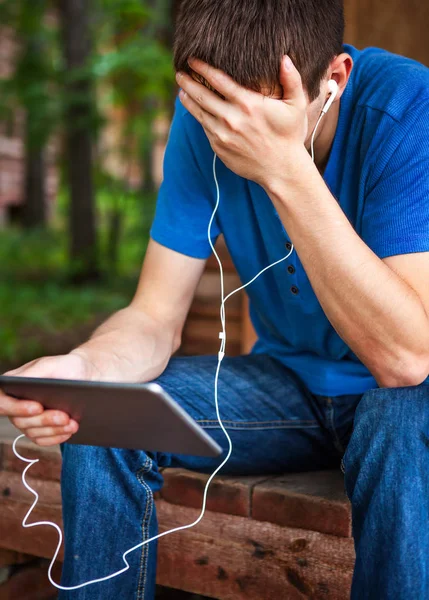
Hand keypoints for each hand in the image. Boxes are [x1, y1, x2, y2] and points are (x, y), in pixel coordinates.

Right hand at [1, 353, 90, 446]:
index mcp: (13, 387)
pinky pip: (43, 440)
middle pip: (20, 421)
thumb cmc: (65, 366)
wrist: (85, 376)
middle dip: (44, 420)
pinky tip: (69, 431)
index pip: (2, 402)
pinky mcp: (40, 431)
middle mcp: (16, 406)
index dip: (17, 408)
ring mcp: (27, 421)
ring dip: (53, 430)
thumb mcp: (50, 365)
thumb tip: (16, 382)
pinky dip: (56, 437)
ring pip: (33, 433)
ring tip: (72, 424)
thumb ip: (32, 373)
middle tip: (65, 416)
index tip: (38, 407)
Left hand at [176, 55, 308, 186]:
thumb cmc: (290, 136)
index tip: (192, 60)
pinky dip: (199, 118)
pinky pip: (205, 129)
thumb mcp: (297, 105)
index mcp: (248, 104)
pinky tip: (196, 111)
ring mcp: (223, 135)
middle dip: (188, 82)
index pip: (218, 80)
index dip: (202, 68)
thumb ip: (292, 80)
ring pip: (199, 113)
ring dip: (188, 100)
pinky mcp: (219, 148)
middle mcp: (231, 118)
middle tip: (179, 73)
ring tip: (182, 90)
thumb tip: (284, 58)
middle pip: (202, 95)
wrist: (281, 169)